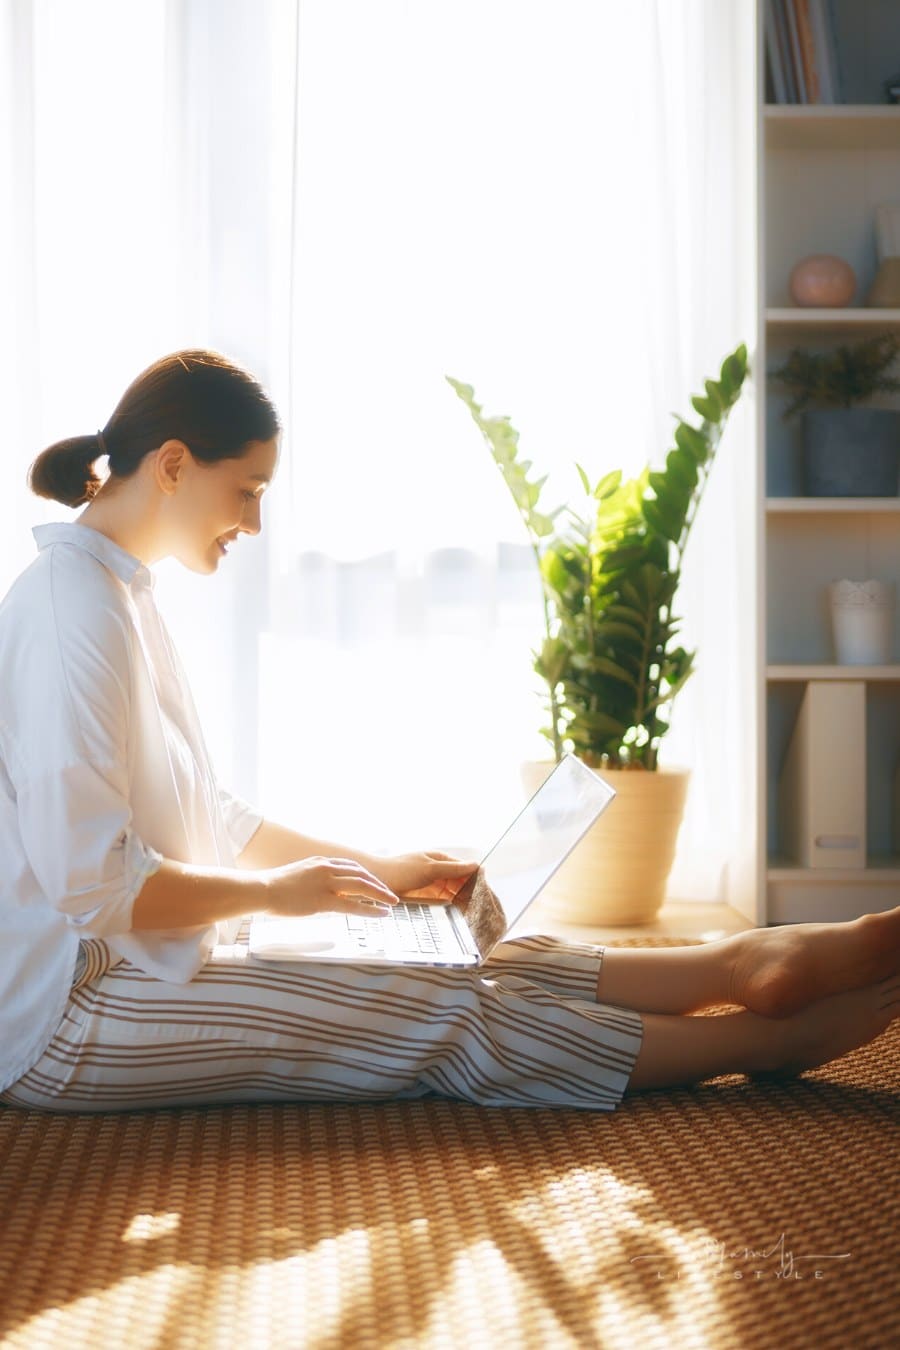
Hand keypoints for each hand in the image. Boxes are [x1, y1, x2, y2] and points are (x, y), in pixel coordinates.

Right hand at [263, 855, 399, 917]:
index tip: (375, 883)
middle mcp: (327, 869)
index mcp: (321, 862)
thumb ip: (313, 879)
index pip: (351, 866)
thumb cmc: (274, 886)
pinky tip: (381, 914)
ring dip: (380, 894)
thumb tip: (321, 890)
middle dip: (378, 884)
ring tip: (392, 903)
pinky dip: (370, 910)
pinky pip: (353, 905)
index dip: (366, 875)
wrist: (261, 889)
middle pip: (361, 874)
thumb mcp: (298, 875)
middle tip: (390, 894)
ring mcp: (326, 884)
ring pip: (362, 887)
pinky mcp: (323, 901)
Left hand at [371, 851, 478, 902]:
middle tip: (484, 906)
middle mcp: (438, 871)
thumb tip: (476, 865)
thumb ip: (453, 868)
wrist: (376, 882)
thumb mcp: (430, 868)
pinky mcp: (427, 897)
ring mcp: (433, 884)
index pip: (465, 868)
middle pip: (461, 881)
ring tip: (476, 912)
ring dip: (464, 900)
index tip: (487, 891)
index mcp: (440, 859)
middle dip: (472, 891)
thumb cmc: (400, 870)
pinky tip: (461, 913)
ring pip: (455, 892)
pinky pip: (445, 901)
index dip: (477, 878)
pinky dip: (454, 906)